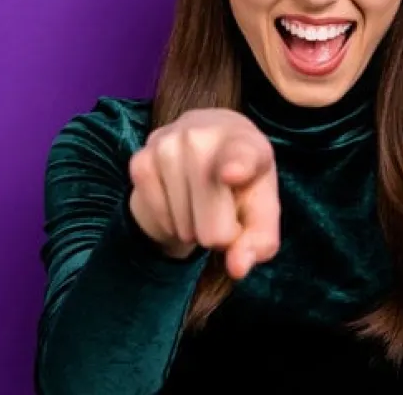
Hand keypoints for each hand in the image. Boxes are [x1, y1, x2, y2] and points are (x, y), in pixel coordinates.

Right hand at [128, 108, 279, 278]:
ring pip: (184, 225)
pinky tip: (180, 203)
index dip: (238, 168)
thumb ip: (259, 241)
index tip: (231, 174)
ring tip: (202, 203)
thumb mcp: (261, 211)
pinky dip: (171, 223)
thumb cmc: (241, 184)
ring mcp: (168, 144)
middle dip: (220, 233)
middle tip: (223, 211)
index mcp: (247, 143)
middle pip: (213, 225)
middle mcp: (205, 135)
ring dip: (194, 228)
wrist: (205, 146)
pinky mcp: (140, 159)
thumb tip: (237, 268)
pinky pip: (159, 218)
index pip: (242, 156)